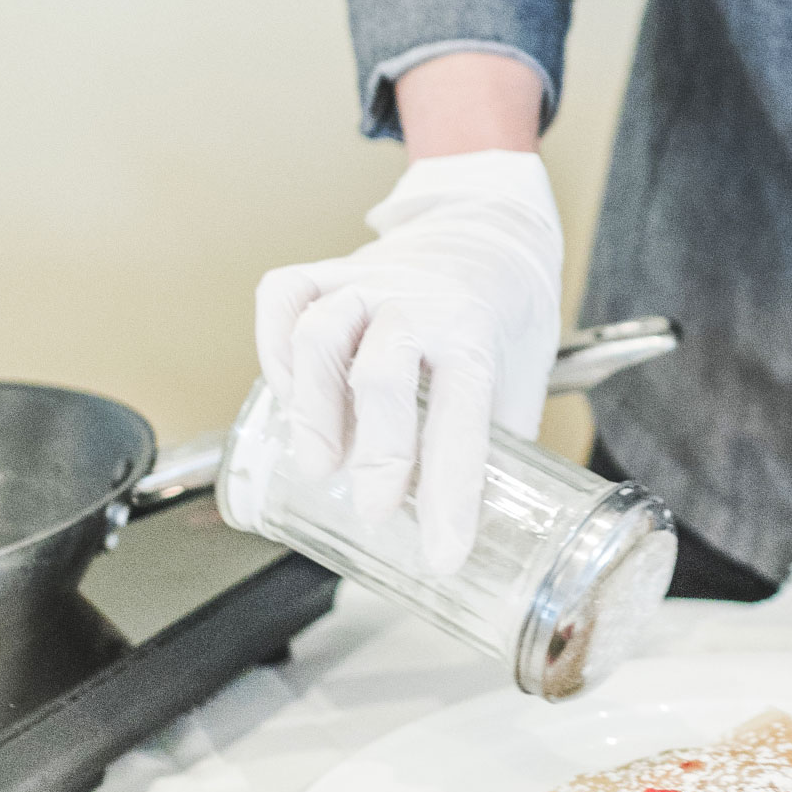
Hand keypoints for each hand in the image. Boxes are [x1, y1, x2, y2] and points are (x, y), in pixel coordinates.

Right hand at [255, 150, 561, 572]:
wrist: (488, 236)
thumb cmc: (499, 326)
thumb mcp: (519, 388)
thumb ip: (497, 452)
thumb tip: (481, 541)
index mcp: (476, 336)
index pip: (463, 418)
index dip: (449, 494)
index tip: (441, 554)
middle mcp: (419, 303)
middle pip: (383, 372)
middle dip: (376, 451)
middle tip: (373, 511)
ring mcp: (367, 281)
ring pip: (320, 331)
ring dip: (313, 407)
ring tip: (319, 466)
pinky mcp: (326, 270)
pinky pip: (283, 297)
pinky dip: (273, 348)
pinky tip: (288, 397)